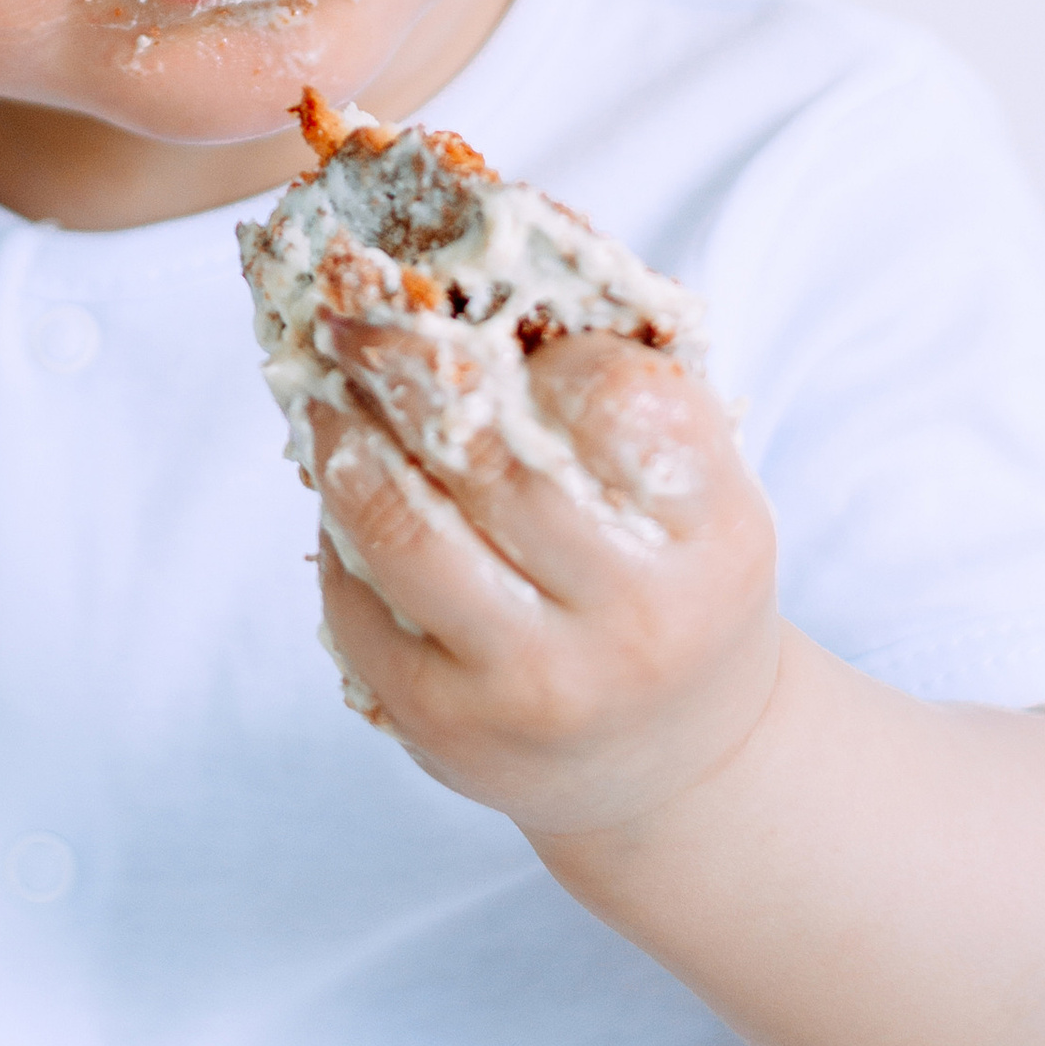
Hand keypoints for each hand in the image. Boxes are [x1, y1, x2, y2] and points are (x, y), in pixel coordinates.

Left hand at [312, 329, 780, 840]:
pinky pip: (359, 603)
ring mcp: (536, 685)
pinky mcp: (446, 728)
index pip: (623, 403)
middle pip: (491, 459)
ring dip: (347, 441)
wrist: (683, 763)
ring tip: (329, 395)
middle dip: (405, 366)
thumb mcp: (697, 491)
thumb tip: (469, 281)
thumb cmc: (673, 576)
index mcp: (714, 536)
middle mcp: (634, 619)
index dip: (545, 348)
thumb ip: (617, 390)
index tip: (491, 321)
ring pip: (405, 529)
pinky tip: (341, 488)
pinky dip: (336, 528)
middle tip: (355, 313)